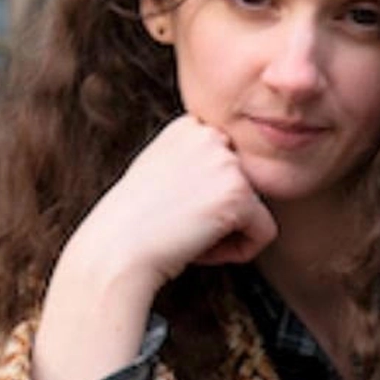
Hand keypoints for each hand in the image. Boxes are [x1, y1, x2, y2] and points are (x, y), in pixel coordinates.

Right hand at [33, 116, 275, 379]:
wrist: (114, 252)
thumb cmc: (132, 227)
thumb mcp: (160, 175)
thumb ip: (195, 166)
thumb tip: (231, 180)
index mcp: (190, 127)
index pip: (230, 171)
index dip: (206, 201)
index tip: (172, 210)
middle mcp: (210, 135)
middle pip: (247, 190)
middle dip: (221, 217)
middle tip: (179, 226)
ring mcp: (227, 162)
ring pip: (256, 212)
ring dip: (227, 235)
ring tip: (187, 235)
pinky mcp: (239, 193)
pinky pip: (265, 233)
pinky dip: (239, 252)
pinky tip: (200, 248)